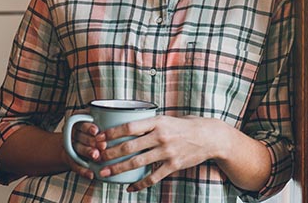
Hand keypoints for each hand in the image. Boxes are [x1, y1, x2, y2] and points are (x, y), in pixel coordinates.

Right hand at [61, 122, 100, 179]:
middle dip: (91, 141)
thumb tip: (120, 125)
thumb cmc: (90, 135)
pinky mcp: (70, 161)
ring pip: (77, 149)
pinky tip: (91, 174)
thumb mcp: (94, 127)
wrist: (70, 148)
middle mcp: (73, 135)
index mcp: (78, 124)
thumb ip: (103, 127)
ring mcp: (70, 148)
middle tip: (102, 146)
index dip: (88, 128)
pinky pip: (75, 166)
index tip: (96, 131)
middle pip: (80, 136)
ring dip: (87, 152)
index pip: (81, 125)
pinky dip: (83, 171)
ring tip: (97, 156)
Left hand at [95, 115, 222, 191]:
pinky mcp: (173, 165)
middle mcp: (161, 136)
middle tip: (97, 158)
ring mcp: (167, 152)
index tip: (99, 138)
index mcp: (158, 122)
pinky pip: (152, 177)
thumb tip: (127, 127)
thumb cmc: (187, 126)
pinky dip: (139, 185)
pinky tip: (129, 188)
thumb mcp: (168, 119)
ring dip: (118, 169)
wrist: (210, 137)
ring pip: (137, 163)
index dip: (112, 133)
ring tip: (104, 173)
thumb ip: (150, 124)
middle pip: (129, 146)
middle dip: (110, 153)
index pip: (129, 127)